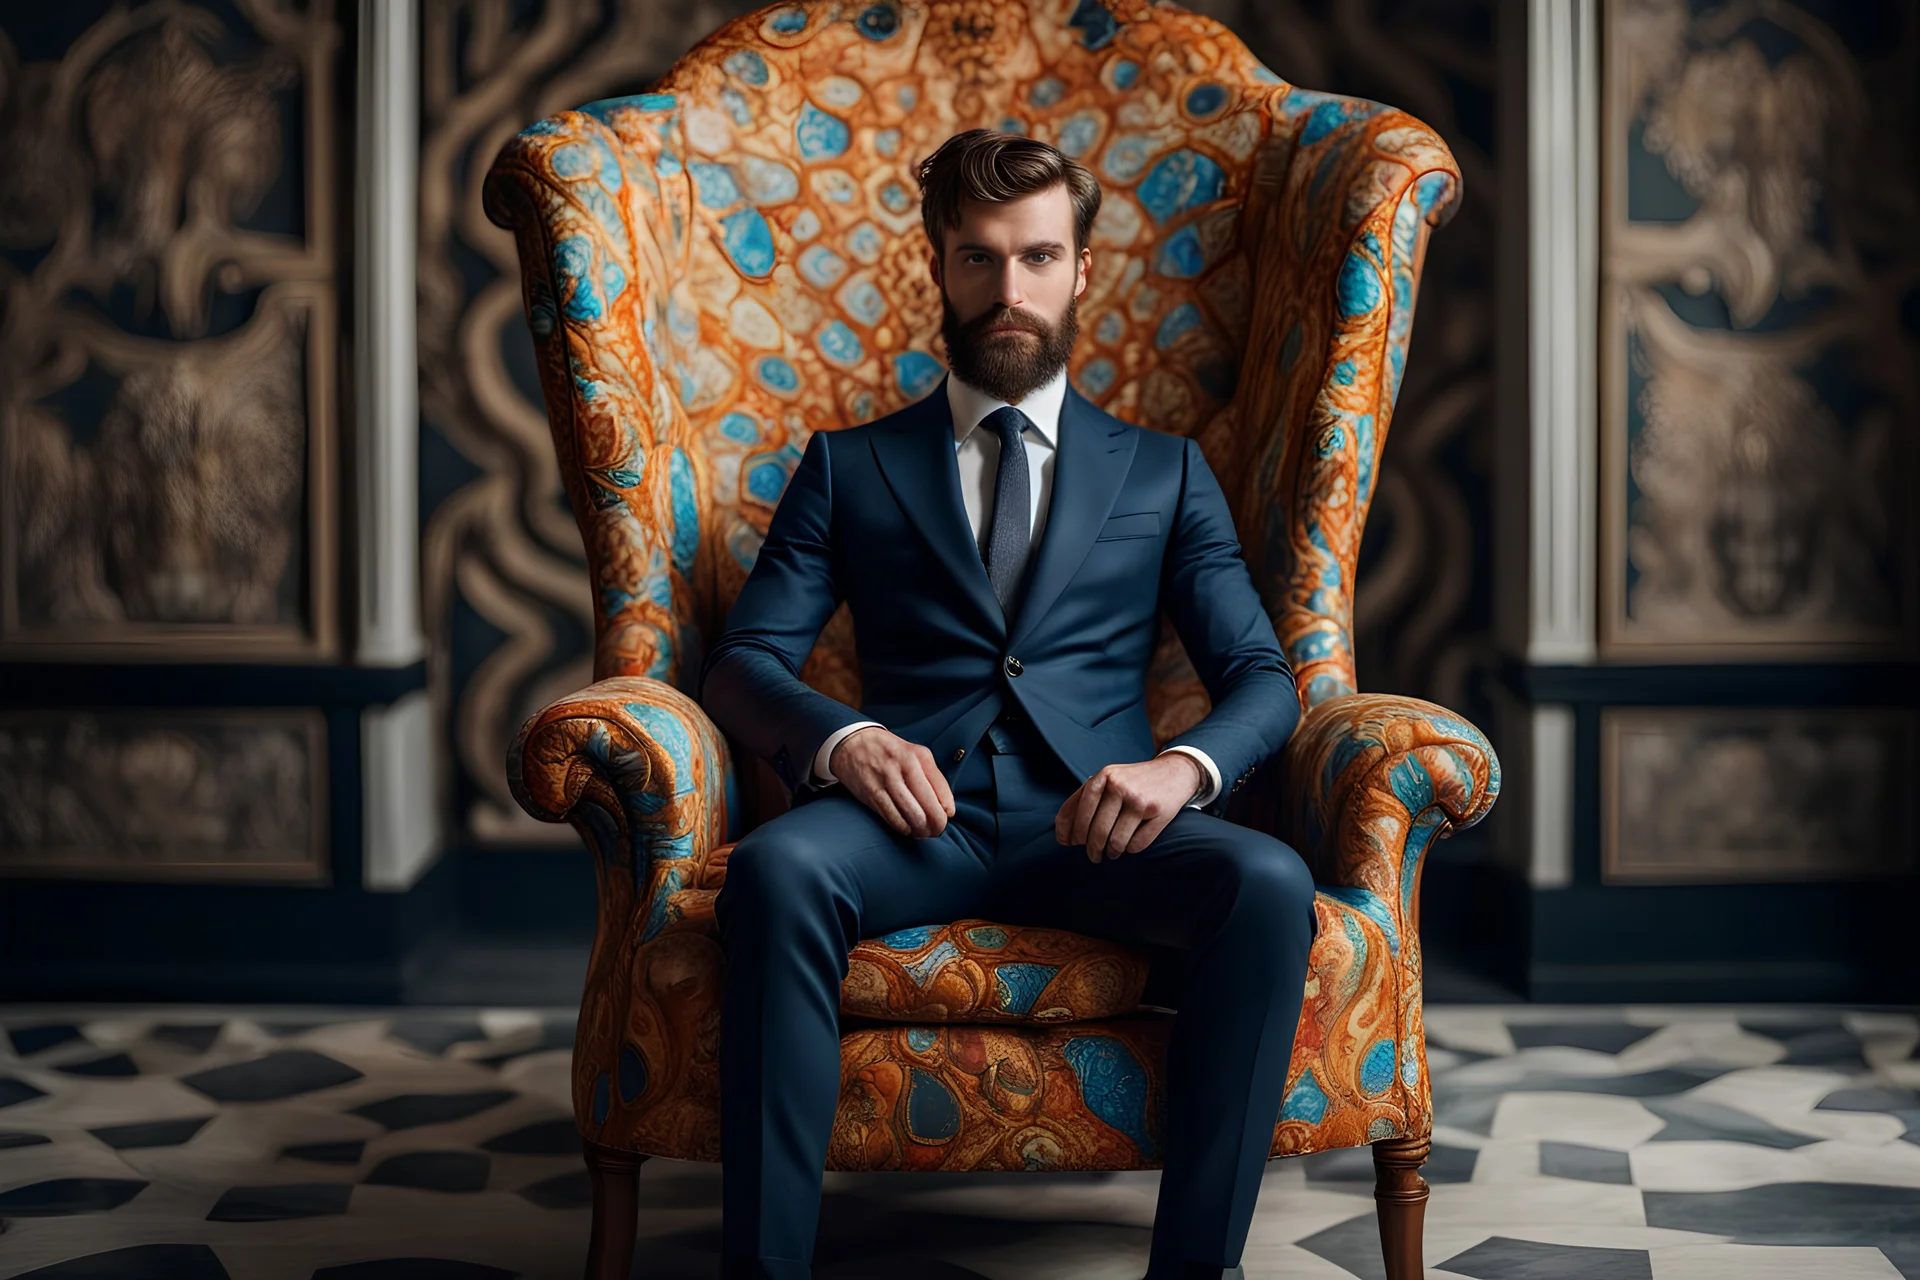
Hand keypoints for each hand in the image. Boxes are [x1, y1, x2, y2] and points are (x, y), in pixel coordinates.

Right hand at [829, 726, 955, 838]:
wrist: (853, 742)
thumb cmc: (890, 752)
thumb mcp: (914, 753)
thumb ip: (930, 775)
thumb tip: (945, 808)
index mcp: (917, 756)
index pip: (940, 788)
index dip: (946, 808)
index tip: (948, 815)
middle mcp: (903, 767)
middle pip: (927, 804)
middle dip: (936, 823)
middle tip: (937, 830)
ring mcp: (885, 780)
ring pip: (910, 814)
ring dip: (920, 829)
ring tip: (924, 833)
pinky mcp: (871, 793)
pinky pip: (891, 817)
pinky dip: (902, 828)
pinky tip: (907, 829)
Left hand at [1055, 754, 1204, 861]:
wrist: (1174, 772)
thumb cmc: (1133, 781)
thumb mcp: (1107, 779)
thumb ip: (1082, 799)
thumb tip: (1062, 834)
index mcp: (1103, 777)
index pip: (1078, 812)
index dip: (1070, 832)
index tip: (1069, 843)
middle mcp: (1120, 787)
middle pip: (1096, 831)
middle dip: (1091, 849)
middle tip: (1092, 855)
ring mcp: (1140, 801)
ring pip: (1115, 842)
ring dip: (1111, 852)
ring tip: (1110, 852)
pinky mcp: (1158, 814)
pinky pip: (1136, 845)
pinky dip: (1130, 849)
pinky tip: (1129, 844)